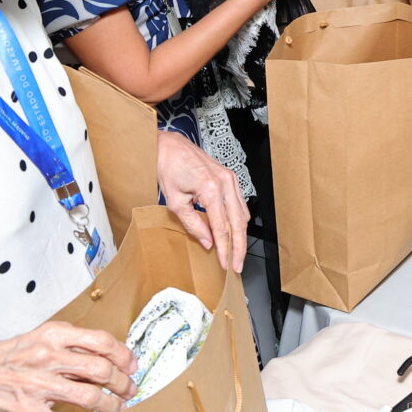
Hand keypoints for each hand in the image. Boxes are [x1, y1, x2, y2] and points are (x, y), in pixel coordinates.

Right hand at [0, 321, 136, 411]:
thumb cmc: (1, 359)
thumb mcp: (37, 340)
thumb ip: (68, 346)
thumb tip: (104, 357)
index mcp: (53, 334)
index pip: (101, 340)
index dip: (124, 354)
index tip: (133, 364)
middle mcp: (48, 355)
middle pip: (101, 367)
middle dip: (123, 382)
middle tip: (129, 389)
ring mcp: (38, 383)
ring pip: (90, 395)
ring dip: (111, 404)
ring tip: (117, 407)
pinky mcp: (28, 408)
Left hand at [156, 130, 249, 273]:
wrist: (170, 146)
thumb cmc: (169, 168)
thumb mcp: (175, 201)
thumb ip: (193, 224)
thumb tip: (208, 242)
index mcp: (211, 188)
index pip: (222, 227)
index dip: (224, 249)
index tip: (225, 264)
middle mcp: (225, 183)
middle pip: (239, 222)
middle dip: (239, 247)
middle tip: (237, 265)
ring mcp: (230, 178)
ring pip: (243, 213)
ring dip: (241, 235)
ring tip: (237, 253)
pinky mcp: (229, 177)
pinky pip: (239, 203)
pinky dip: (239, 220)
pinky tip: (235, 232)